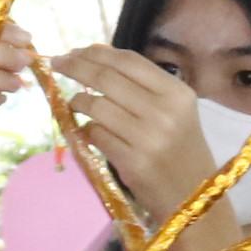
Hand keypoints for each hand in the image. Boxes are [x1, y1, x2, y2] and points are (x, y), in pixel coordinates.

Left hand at [50, 44, 225, 225]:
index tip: (74, 51)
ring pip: (96, 105)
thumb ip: (141, 87)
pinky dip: (86, 129)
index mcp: (177, 92)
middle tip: (57, 64)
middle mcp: (164, 111)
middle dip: (76, 67)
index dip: (96, 52)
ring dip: (77, 101)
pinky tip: (88, 131)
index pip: (128, 61)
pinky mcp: (132, 162)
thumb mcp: (174, 111)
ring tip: (74, 102)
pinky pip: (96, 135)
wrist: (192, 198)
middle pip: (107, 78)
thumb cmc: (179, 150)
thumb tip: (95, 60)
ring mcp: (148, 137)